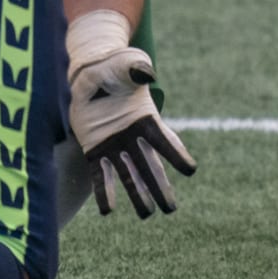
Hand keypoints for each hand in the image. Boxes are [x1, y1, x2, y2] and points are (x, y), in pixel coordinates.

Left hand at [66, 10, 195, 217]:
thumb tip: (147, 73)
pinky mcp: (95, 151)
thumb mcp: (126, 63)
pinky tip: (109, 211)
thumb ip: (136, 68)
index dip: (177, 155)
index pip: (165, 141)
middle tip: (171, 209)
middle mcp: (133, 138)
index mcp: (146, 119)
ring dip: (138, 195)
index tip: (190, 170)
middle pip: (151, 167)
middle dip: (161, 187)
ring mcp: (114, 146)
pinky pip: (101, 176)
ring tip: (148, 215)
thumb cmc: (113, 67)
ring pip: (129, 176)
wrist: (87, 74)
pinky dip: (105, 193)